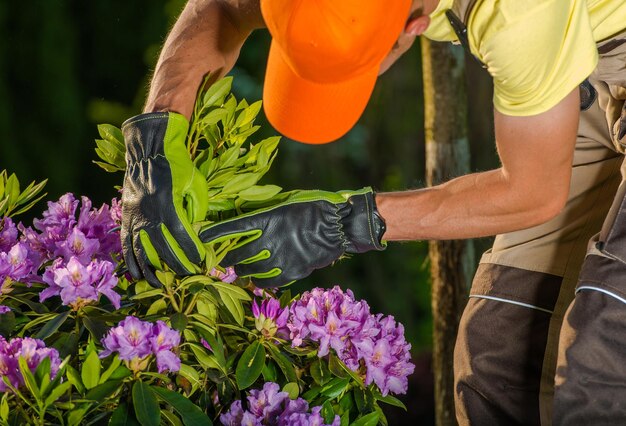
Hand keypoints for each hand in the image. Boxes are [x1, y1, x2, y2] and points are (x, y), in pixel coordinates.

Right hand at [121, 112, 207, 286]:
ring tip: (159, 284)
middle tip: (185, 277)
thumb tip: (197, 231)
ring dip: (149, 269)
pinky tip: (135, 273)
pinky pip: (126, 242)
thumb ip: (197, 207)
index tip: (200, 263)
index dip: (190, 252)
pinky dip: (130, 259)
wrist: (148, 150)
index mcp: (166, 204)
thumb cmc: (177, 165)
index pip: (180, 236)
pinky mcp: (126, 215)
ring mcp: (134, 215)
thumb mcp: (194, 183)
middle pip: (161, 248)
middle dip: (174, 266)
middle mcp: (147, 213)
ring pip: (140, 249)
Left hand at [199, 188, 385, 287]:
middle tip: (222, 258)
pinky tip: (259, 276)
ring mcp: (278, 259)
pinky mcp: (289, 272)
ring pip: (248, 270)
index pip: (231, 229)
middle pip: (236, 254)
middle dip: (226, 257)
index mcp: (266, 220)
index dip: (214, 234)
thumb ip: (264, 215)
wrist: (337, 226)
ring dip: (242, 269)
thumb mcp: (284, 205)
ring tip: (240, 267)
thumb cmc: (312, 208)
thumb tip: (246, 222)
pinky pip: (266, 281)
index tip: (201, 237)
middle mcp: (268, 241)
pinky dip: (260, 279)